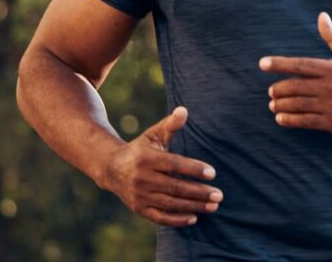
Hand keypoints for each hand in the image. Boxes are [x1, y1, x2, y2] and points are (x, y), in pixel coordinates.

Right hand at [101, 106, 222, 226]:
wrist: (112, 168)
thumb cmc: (141, 149)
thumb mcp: (153, 134)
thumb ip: (171, 124)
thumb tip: (184, 110)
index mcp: (147, 159)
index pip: (174, 165)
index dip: (193, 169)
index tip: (212, 173)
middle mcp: (142, 179)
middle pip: (174, 187)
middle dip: (199, 192)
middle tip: (219, 195)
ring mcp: (140, 195)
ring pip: (169, 204)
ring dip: (193, 206)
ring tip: (213, 206)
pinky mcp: (139, 209)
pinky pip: (159, 217)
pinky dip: (176, 220)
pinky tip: (194, 218)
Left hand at [260, 12, 331, 134]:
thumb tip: (322, 16)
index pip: (300, 65)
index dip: (279, 64)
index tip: (262, 64)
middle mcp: (330, 87)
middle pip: (294, 86)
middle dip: (278, 89)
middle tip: (271, 90)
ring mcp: (331, 105)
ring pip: (297, 105)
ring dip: (280, 104)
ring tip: (273, 104)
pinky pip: (305, 121)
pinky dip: (289, 119)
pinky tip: (280, 118)